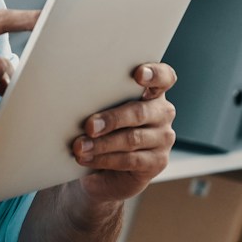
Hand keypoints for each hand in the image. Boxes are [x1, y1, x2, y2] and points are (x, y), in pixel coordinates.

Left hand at [69, 63, 177, 203]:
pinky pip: (130, 161)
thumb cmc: (107, 128)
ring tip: (80, 148)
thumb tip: (76, 101)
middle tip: (89, 126)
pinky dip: (105, 161)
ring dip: (102, 144)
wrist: (112, 167)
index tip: (138, 74)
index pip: (164, 77)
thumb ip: (102, 100)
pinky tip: (87, 160)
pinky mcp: (158, 162)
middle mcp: (162, 113)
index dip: (154, 74)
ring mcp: (163, 138)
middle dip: (111, 119)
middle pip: (139, 112)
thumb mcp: (106, 109)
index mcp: (153, 91)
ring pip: (132, 139)